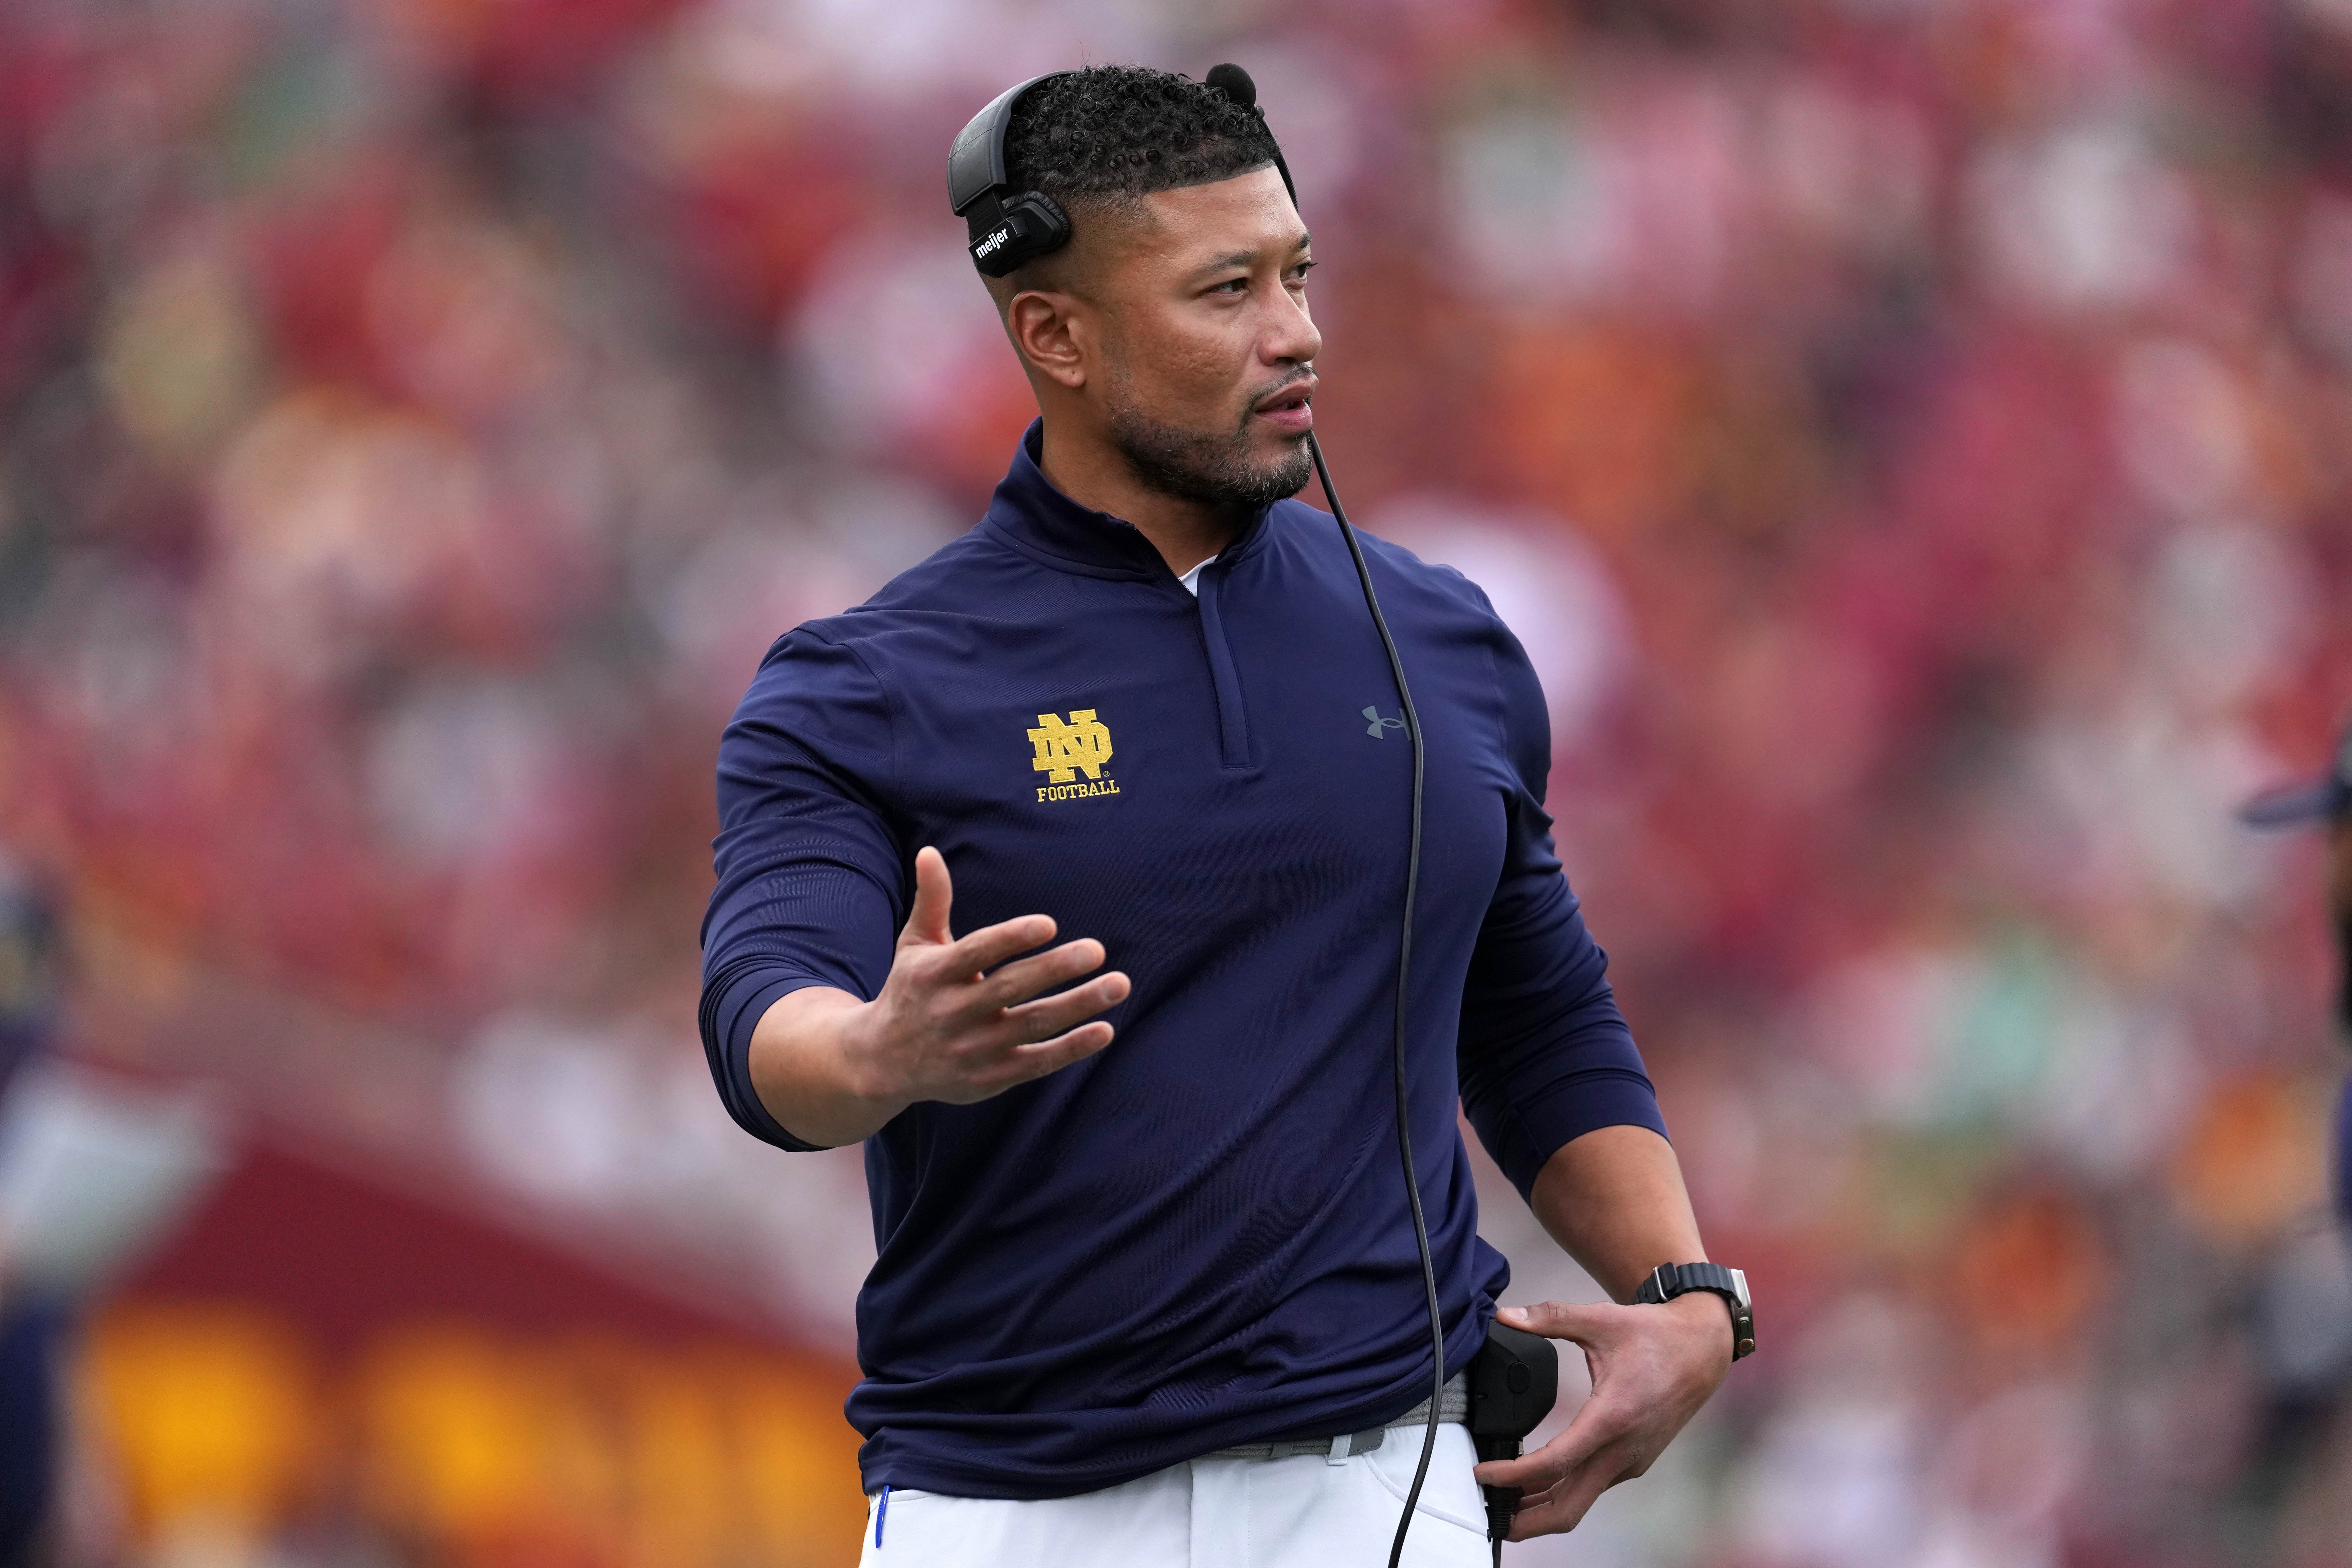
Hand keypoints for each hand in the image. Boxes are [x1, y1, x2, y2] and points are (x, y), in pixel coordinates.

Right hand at [850, 845, 1130, 1106]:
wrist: (882, 1062)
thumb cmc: (911, 989)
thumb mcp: (914, 945)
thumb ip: (932, 900)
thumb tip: (931, 850)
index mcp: (934, 975)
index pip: (976, 953)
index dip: (1012, 938)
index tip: (1050, 924)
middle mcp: (952, 1013)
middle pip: (1010, 988)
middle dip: (1056, 968)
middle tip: (1098, 949)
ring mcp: (972, 1049)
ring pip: (1032, 1025)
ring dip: (1078, 1006)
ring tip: (1119, 984)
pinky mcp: (989, 1079)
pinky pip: (1037, 1063)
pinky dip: (1071, 1048)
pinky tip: (1105, 1030)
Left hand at [1472, 1292, 1731, 1538]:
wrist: (1702, 1349)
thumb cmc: (1655, 1336)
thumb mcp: (1600, 1319)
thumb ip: (1550, 1317)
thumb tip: (1505, 1315)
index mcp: (1611, 1418)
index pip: (1554, 1463)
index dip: (1513, 1475)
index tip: (1482, 1474)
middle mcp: (1622, 1449)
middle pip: (1568, 1507)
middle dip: (1527, 1521)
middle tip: (1490, 1516)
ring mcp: (1630, 1460)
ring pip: (1580, 1501)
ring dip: (1543, 1510)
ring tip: (1505, 1505)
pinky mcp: (1634, 1461)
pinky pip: (1593, 1487)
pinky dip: (1563, 1494)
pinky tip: (1540, 1485)